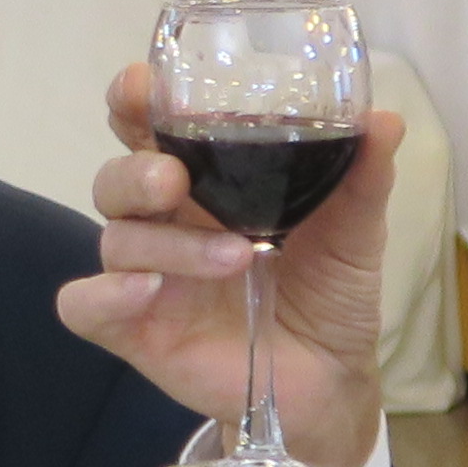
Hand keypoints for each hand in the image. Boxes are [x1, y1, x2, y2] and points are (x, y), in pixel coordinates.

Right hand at [52, 66, 397, 466]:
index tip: (141, 87)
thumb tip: (385, 119)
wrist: (332, 379)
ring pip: (115, 238)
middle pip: (116, 178)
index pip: (148, 127)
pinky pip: (82, 304)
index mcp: (205, 181)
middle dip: (136, 171)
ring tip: (235, 258)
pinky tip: (147, 292)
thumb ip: (362, 176)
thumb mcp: (354, 230)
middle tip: (174, 181)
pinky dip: (105, 293)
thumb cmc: (330, 292)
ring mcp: (146, 275)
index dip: (133, 102)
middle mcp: (166, 221)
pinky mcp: (133, 329)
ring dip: (167, 244)